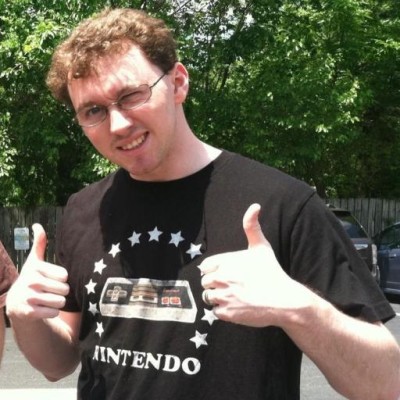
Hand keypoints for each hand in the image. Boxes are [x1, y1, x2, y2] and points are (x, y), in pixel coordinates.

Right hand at [6, 224, 68, 320]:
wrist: (16, 302)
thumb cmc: (32, 278)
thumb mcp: (34, 261)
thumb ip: (39, 244)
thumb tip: (37, 224)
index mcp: (36, 268)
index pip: (65, 276)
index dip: (61, 279)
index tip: (51, 279)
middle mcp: (31, 281)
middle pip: (65, 289)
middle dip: (61, 292)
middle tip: (50, 291)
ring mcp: (29, 297)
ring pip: (61, 302)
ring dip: (58, 302)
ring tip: (48, 299)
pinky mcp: (29, 312)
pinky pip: (54, 312)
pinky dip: (52, 312)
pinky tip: (43, 308)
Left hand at [199, 203, 310, 327]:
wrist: (284, 300)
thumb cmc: (272, 272)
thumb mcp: (261, 246)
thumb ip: (252, 226)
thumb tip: (255, 206)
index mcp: (225, 261)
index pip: (205, 267)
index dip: (214, 270)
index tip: (225, 273)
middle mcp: (221, 278)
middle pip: (205, 282)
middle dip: (214, 284)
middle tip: (231, 286)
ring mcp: (223, 296)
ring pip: (208, 297)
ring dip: (217, 298)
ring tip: (233, 297)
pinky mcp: (227, 313)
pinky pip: (215, 312)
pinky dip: (223, 311)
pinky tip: (236, 307)